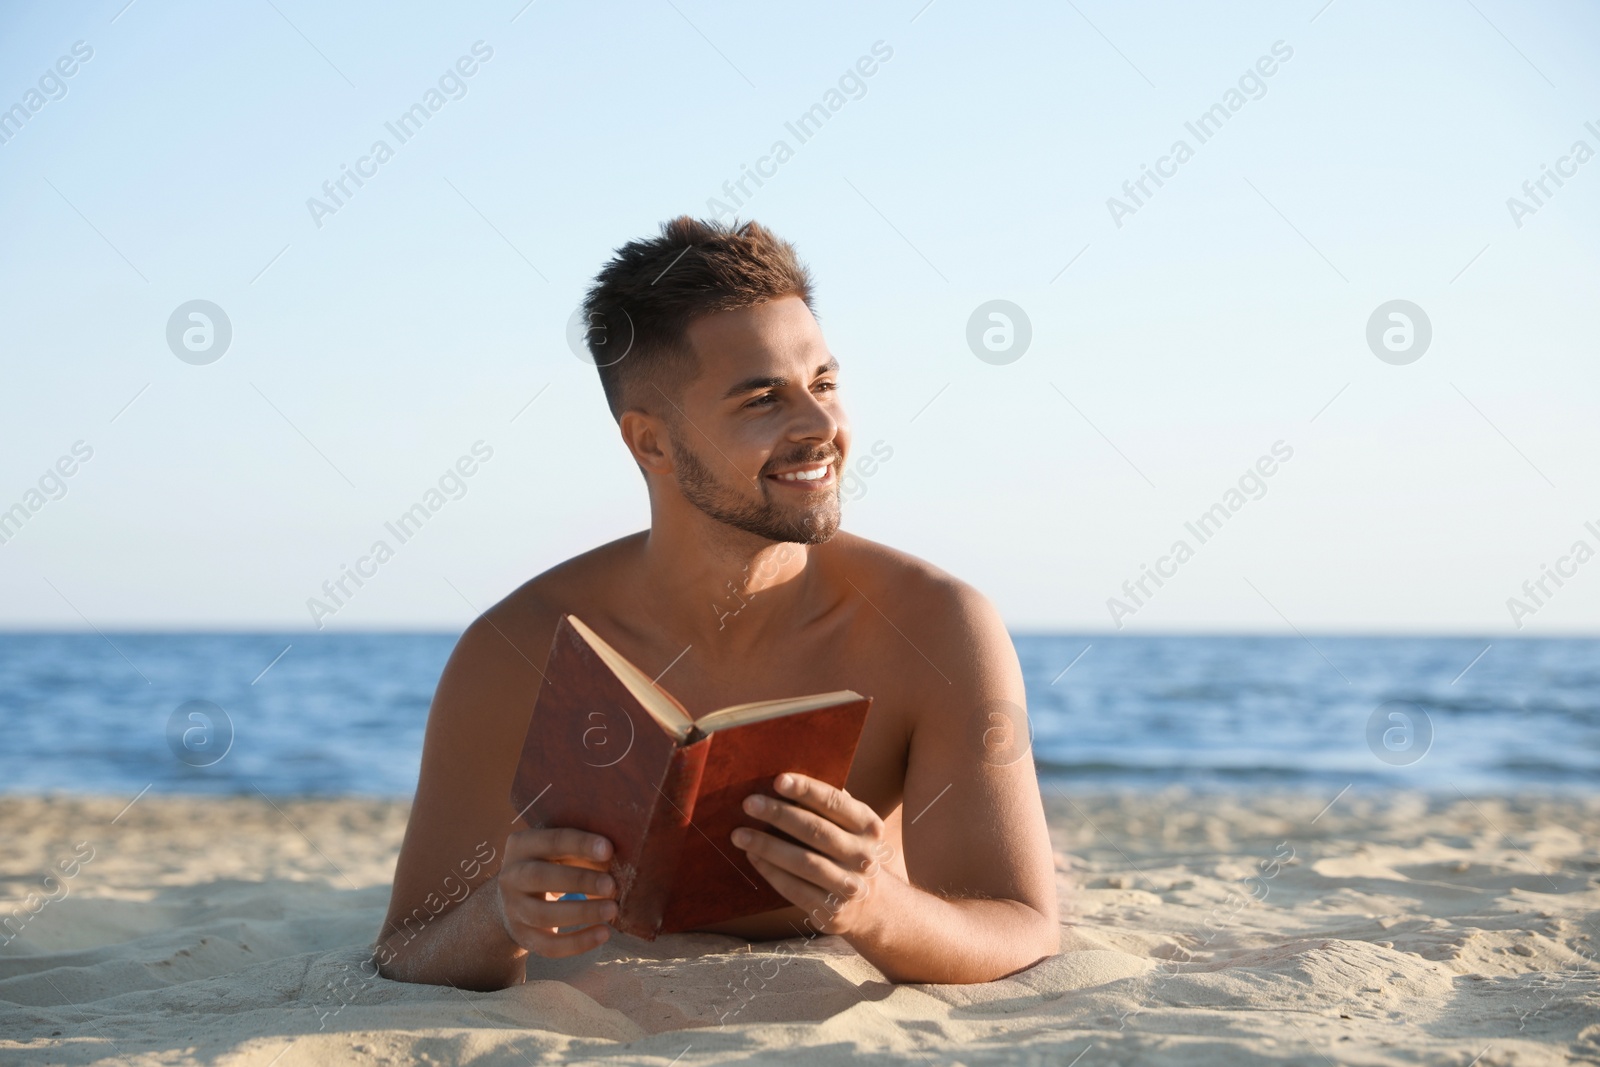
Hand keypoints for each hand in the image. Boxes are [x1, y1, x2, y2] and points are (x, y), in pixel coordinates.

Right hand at [495, 827, 617, 957]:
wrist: (516, 900)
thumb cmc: (551, 866)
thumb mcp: (559, 851)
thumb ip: (583, 851)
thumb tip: (621, 859)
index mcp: (522, 845)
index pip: (552, 840)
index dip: (581, 844)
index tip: (609, 849)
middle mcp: (511, 876)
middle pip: (540, 877)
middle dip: (579, 880)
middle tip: (611, 885)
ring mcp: (513, 908)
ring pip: (543, 914)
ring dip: (581, 912)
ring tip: (612, 910)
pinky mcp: (523, 936)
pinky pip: (549, 945)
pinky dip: (578, 942)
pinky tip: (604, 933)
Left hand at [731, 773, 895, 936]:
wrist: (871, 904)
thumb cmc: (847, 851)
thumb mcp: (850, 826)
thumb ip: (826, 806)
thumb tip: (781, 780)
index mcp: (868, 826)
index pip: (835, 803)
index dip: (806, 790)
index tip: (778, 780)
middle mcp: (863, 855)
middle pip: (816, 831)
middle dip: (780, 815)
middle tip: (749, 803)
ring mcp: (849, 886)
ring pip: (804, 862)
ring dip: (768, 846)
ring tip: (740, 834)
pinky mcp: (832, 911)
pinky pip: (795, 889)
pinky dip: (771, 871)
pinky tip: (752, 857)